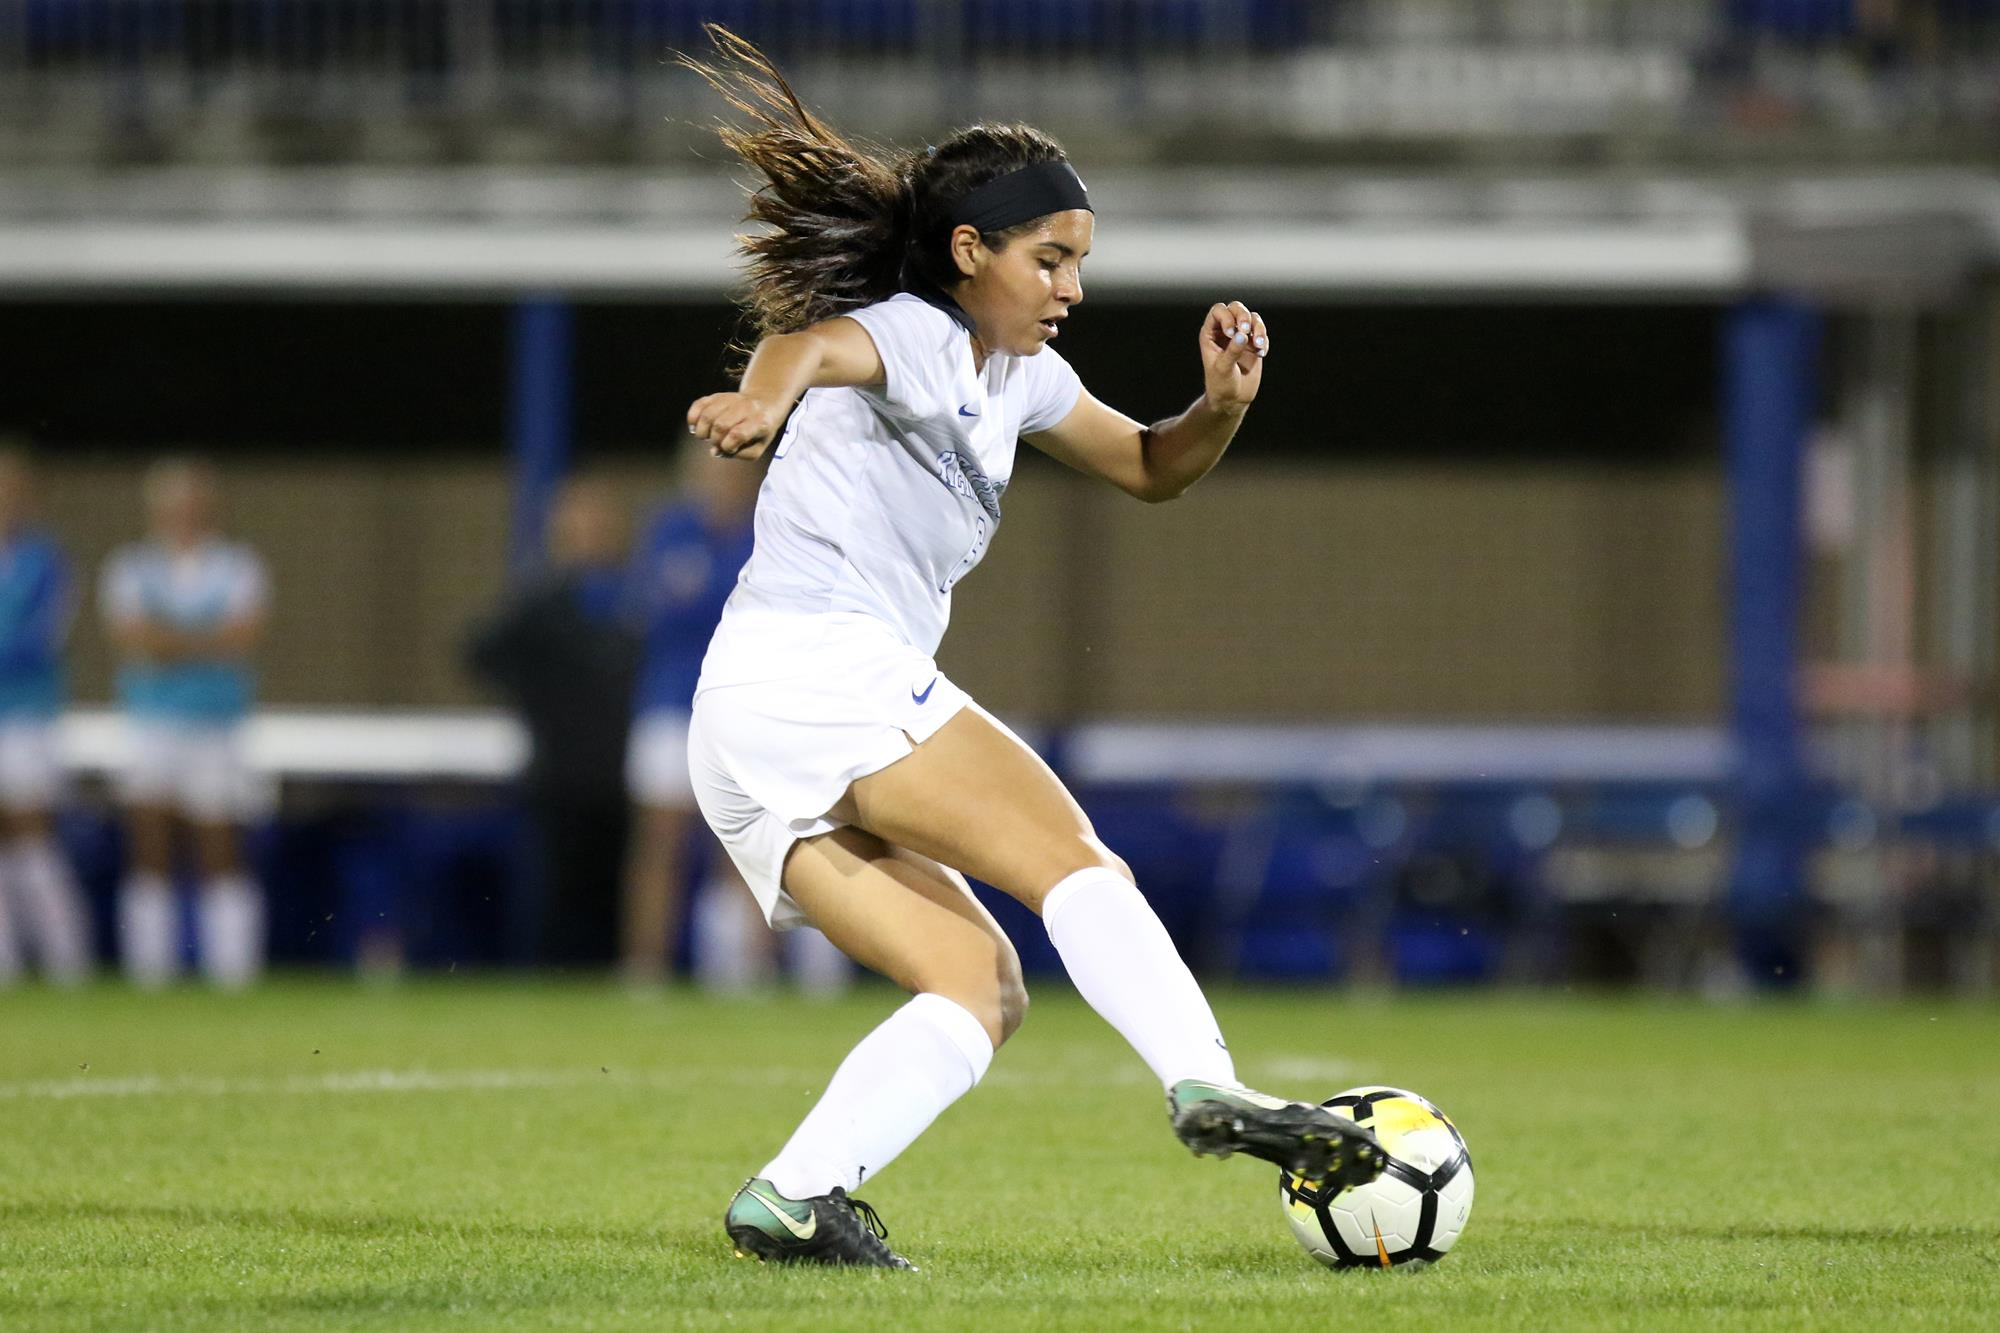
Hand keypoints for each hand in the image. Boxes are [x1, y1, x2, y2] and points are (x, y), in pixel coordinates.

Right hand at [686, 392, 784, 458]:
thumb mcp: (757, 447)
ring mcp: (730, 398)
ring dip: (702, 431)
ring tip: (706, 436)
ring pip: (707, 415)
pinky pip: (699, 405)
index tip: (729, 448)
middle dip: (715, 440)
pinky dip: (692, 418)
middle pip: (720, 425)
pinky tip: (695, 426)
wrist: (764, 404)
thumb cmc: (759, 431)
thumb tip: (715, 451)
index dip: (728, 446)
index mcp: (758, 422)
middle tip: (717, 443)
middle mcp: (745, 407)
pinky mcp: (717, 395)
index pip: (738, 434)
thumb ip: (738, 454)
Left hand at [1199, 300, 1266, 414]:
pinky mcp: (1253, 344)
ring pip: (1252, 317)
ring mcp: (1240, 336)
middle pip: (1236, 308)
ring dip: (1258, 328)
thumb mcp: (1223, 368)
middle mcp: (1225, 331)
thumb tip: (1243, 334)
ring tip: (1258, 345)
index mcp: (1210, 334)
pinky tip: (1261, 354)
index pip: (1218, 311)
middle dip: (1243, 316)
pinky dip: (1263, 339)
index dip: (1226, 317)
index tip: (1231, 333)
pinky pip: (1261, 332)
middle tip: (1246, 330)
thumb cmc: (1220, 385)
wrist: (1232, 400)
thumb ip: (1232, 351)